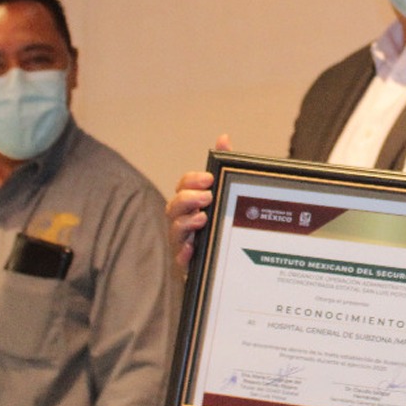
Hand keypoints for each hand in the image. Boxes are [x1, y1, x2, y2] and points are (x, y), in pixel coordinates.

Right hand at [165, 134, 231, 269]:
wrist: (231, 266)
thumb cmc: (223, 227)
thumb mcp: (228, 196)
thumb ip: (225, 168)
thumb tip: (223, 137)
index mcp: (192, 204)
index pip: (184, 186)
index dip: (192, 181)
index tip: (209, 179)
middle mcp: (183, 222)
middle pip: (173, 207)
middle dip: (187, 199)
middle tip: (206, 197)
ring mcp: (182, 244)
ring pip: (174, 232)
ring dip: (185, 223)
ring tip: (202, 218)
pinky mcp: (187, 268)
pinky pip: (179, 262)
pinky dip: (183, 255)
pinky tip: (191, 250)